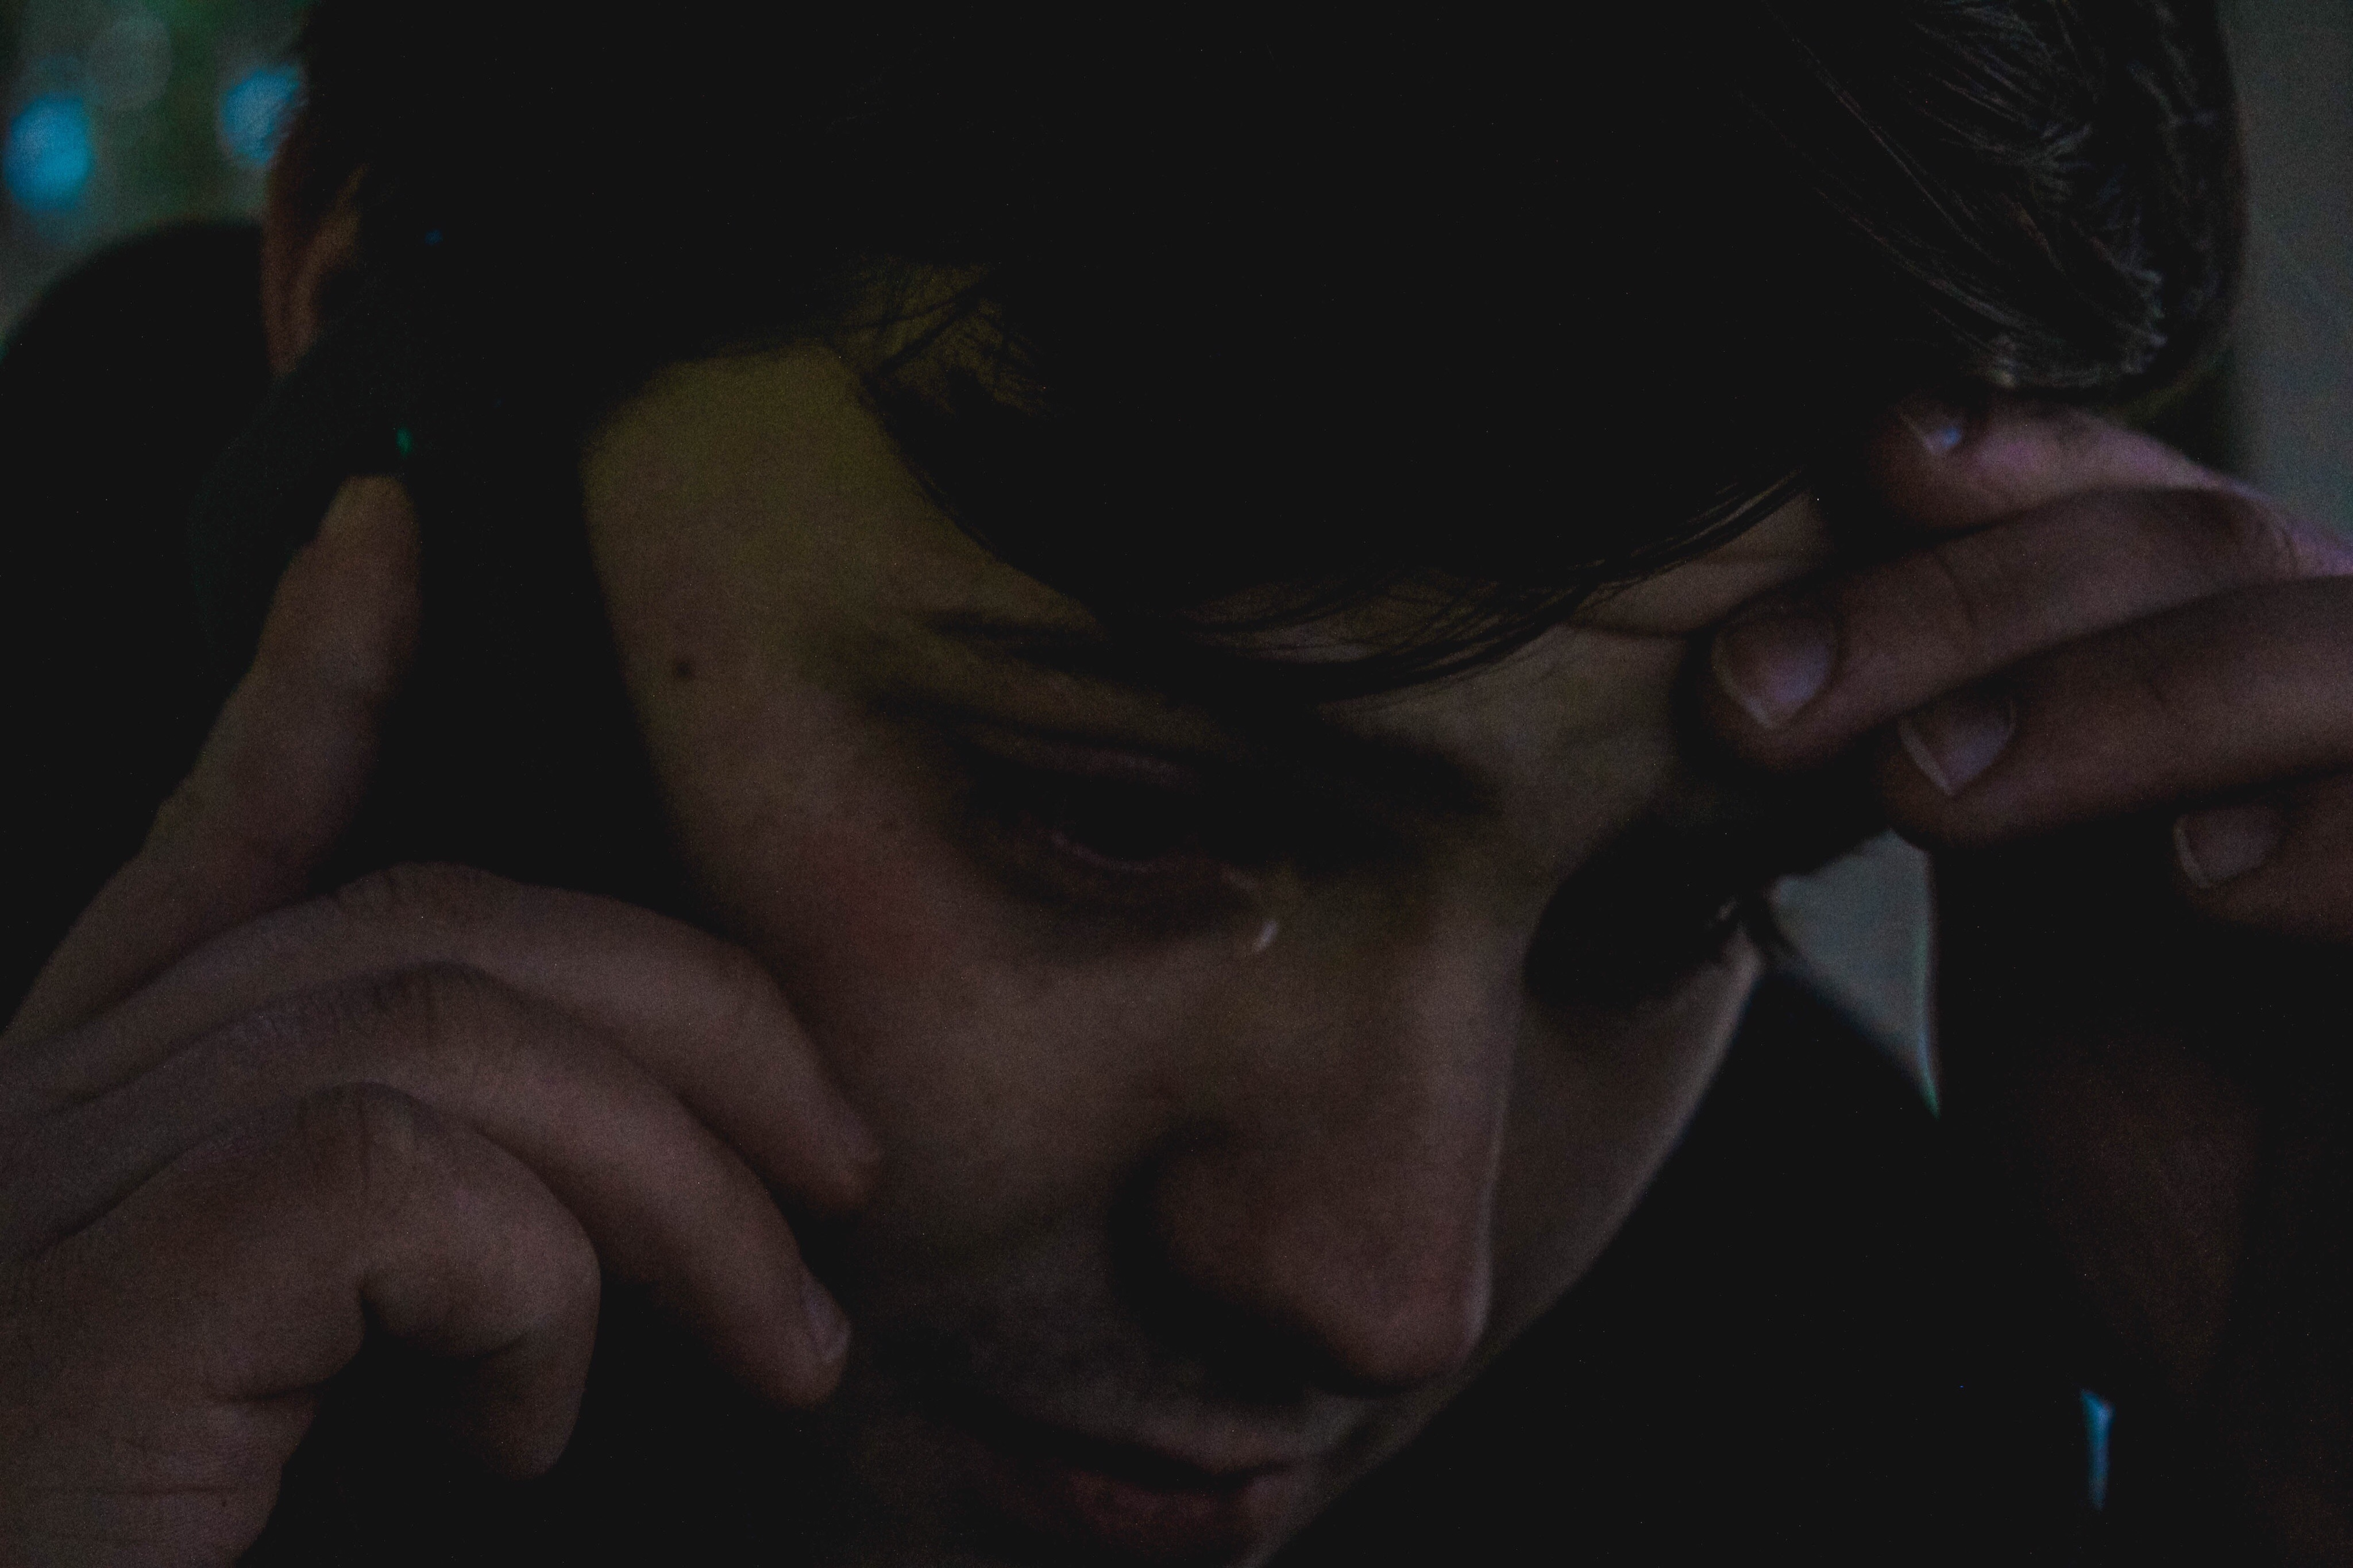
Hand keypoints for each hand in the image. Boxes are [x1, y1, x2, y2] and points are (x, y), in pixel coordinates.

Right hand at [0, 479, 877, 1566]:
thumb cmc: (195, 1549)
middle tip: (848, 1166)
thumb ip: (423, 1234)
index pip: (217, 849)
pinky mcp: (87, 1315)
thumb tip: (587, 1199)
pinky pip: (389, 1172)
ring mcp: (43, 1209)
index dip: (313, 677)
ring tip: (777, 1337)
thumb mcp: (332, 1373)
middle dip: (691, 1012)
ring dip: (676, 1181)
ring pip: (447, 1030)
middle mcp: (41, 1129)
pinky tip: (528, 1426)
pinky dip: (532, 1285)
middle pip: (423, 926)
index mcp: (96, 1129)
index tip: (393, 529)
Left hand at [1702, 400, 2352, 1560]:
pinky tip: (2200, 875)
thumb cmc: (2185, 1180)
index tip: (1860, 456)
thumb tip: (1790, 635)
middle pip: (2214, 553)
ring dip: (2116, 697)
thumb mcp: (2052, 936)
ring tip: (1928, 789)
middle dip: (1972, 606)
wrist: (2303, 1403)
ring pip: (2340, 654)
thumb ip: (1988, 768)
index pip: (2153, 507)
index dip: (2020, 463)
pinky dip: (2343, 829)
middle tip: (1762, 693)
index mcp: (2260, 701)